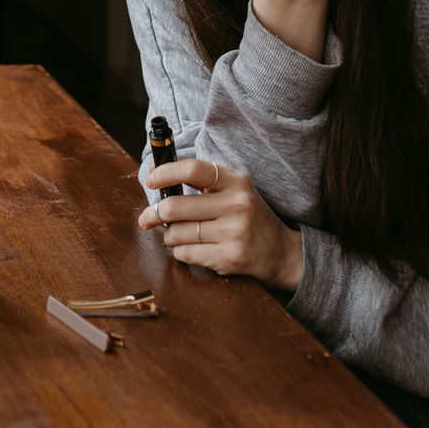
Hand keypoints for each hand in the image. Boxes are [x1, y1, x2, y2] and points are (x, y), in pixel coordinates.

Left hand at [138, 158, 302, 293]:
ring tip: (174, 234)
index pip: (193, 169)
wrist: (280, 252)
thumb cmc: (247, 216)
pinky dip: (179, 251)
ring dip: (168, 235)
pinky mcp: (230, 258)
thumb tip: (153, 173)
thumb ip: (198, 180)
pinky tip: (187, 248)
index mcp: (235, 181)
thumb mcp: (232, 190)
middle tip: (147, 217)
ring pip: (178, 233)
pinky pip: (186, 254)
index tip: (150, 180)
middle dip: (154, 212)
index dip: (166, 173)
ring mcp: (234, 232)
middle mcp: (236, 204)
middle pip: (176, 206)